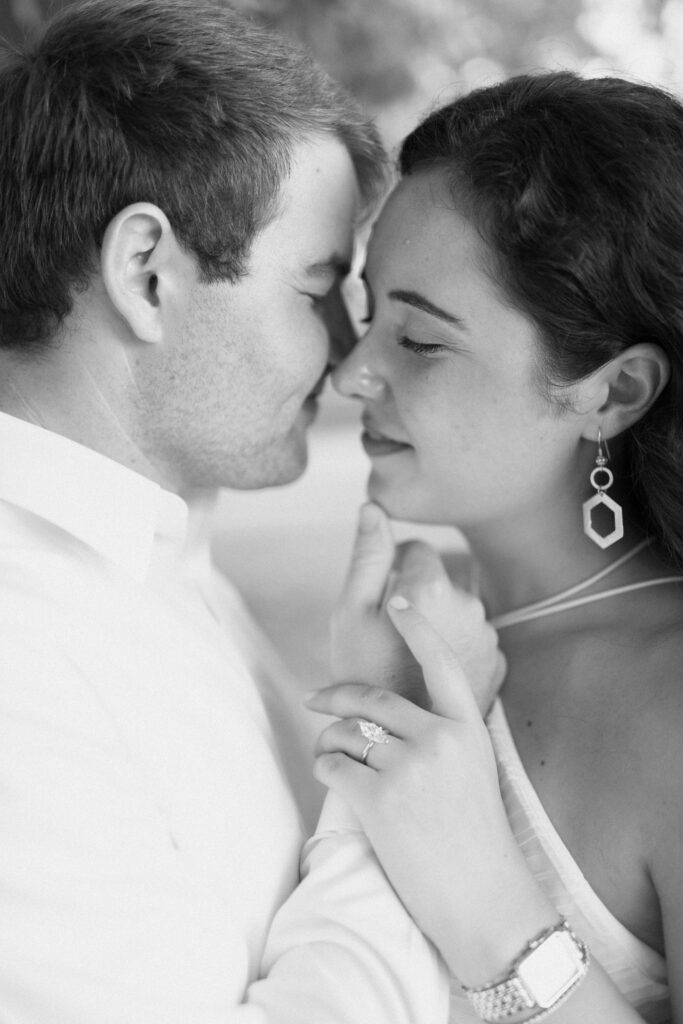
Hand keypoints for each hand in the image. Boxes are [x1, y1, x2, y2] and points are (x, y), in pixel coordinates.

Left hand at [308, 595, 554, 984]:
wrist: (485, 901)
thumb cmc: (477, 838)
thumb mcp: (475, 771)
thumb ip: (444, 735)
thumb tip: (394, 714)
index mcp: (467, 729)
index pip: (439, 662)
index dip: (416, 625)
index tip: (397, 598)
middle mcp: (439, 740)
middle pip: (371, 700)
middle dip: (335, 696)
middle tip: (315, 697)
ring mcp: (409, 769)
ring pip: (345, 733)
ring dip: (328, 740)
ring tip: (328, 754)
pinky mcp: (379, 800)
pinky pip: (332, 766)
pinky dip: (323, 767)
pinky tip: (330, 776)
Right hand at [331, 503, 505, 712]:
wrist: (395, 745)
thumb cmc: (362, 675)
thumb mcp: (349, 613)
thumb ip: (366, 554)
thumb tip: (372, 505)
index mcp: (432, 586)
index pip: (415, 549)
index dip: (389, 568)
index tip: (377, 602)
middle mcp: (469, 604)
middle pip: (437, 580)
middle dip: (414, 597)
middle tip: (387, 637)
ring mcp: (488, 636)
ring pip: (456, 609)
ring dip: (435, 622)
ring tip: (408, 660)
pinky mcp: (498, 663)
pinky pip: (472, 638)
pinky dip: (455, 647)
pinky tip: (430, 674)